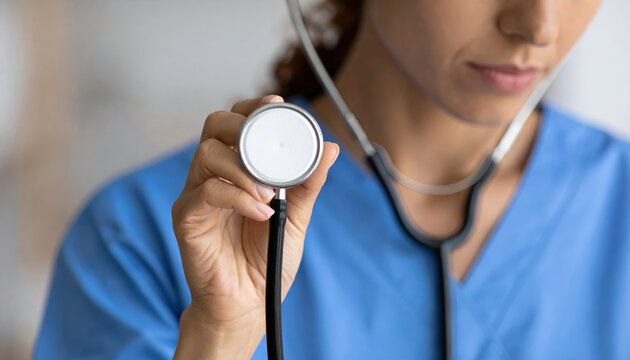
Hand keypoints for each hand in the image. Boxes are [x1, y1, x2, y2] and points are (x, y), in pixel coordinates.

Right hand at [172, 95, 338, 358]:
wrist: (247, 304)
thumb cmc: (266, 259)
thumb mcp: (296, 218)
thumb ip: (308, 184)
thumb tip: (330, 148)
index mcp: (237, 169)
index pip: (236, 123)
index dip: (253, 108)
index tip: (276, 104)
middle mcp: (213, 175)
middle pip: (214, 126)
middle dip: (242, 124)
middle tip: (267, 142)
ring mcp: (197, 195)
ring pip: (207, 153)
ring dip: (244, 166)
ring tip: (270, 193)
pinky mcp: (187, 218)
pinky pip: (206, 192)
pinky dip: (237, 195)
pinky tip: (260, 211)